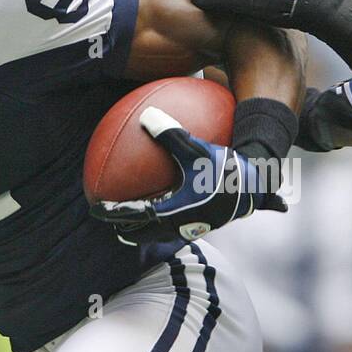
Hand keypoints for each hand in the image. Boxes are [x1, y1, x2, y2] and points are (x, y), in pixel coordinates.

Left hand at [90, 107, 286, 243]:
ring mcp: (193, 227)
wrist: (256, 186)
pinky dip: (165, 221)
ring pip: (160, 233)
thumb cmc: (224, 169)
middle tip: (112, 222)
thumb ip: (169, 134)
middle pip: (143, 234)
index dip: (110, 212)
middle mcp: (179, 224)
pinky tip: (172, 205)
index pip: (130, 214)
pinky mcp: (206, 223)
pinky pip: (177, 224)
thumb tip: (146, 117)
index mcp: (170, 211)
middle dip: (125, 229)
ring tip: (135, 223)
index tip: (95, 208)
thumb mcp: (195, 149)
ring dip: (145, 229)